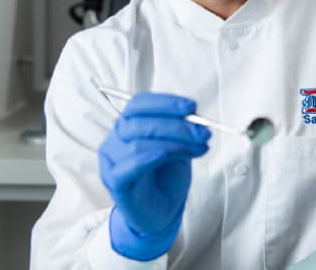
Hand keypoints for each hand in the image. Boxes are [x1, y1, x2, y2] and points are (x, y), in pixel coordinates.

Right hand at [98, 92, 210, 260]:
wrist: (161, 212)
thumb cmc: (166, 177)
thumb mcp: (179, 147)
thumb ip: (182, 129)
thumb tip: (195, 116)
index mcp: (129, 126)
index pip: (139, 104)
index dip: (165, 102)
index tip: (192, 106)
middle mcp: (116, 140)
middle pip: (140, 123)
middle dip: (177, 126)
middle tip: (203, 133)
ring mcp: (112, 162)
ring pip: (137, 144)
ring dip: (174, 143)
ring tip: (198, 149)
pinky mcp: (116, 184)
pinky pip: (125, 169)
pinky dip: (145, 159)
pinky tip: (162, 156)